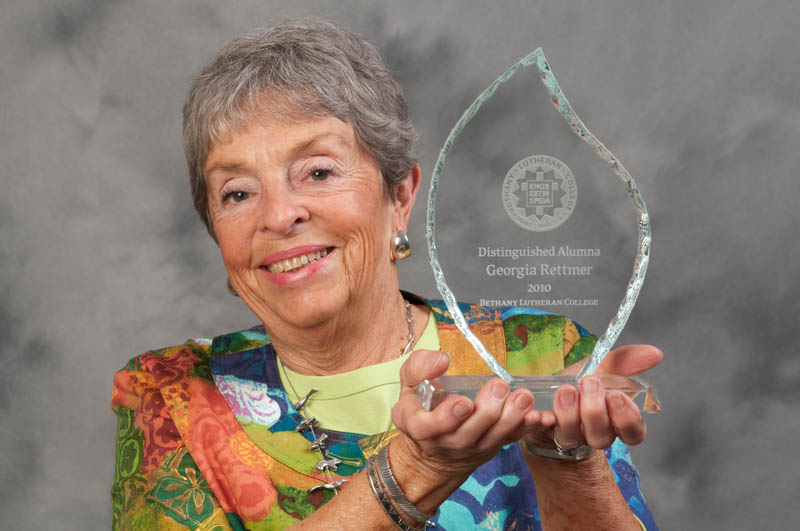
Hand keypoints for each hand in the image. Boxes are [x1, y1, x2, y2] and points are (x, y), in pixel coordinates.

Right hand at [390, 349, 541, 480]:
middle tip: (499, 386)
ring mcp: (472, 448)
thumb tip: (442, 360)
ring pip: (492, 439)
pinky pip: (511, 440)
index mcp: (421, 427)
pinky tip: (540, 415)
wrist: (433, 450)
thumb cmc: (421, 408)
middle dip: (486, 412)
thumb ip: (419, 368)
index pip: (430, 427)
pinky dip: (526, 428)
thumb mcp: (409, 385)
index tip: (464, 402)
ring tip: (523, 397)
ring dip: (511, 418)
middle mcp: (447, 442)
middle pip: (468, 434)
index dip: (447, 418)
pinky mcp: (492, 447)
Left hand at [523, 344, 662, 452]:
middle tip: (590, 383)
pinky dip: (541, 419)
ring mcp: (567, 436)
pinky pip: (541, 431)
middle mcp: (592, 434)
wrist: (545, 393)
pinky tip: (540, 408)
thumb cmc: (579, 383)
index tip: (617, 396)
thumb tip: (655, 353)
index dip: (627, 419)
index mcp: (614, 421)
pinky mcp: (542, 432)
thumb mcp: (602, 367)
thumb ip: (627, 361)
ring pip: (572, 437)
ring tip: (567, 389)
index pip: (633, 433)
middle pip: (602, 437)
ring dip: (570, 413)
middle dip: (595, 411)